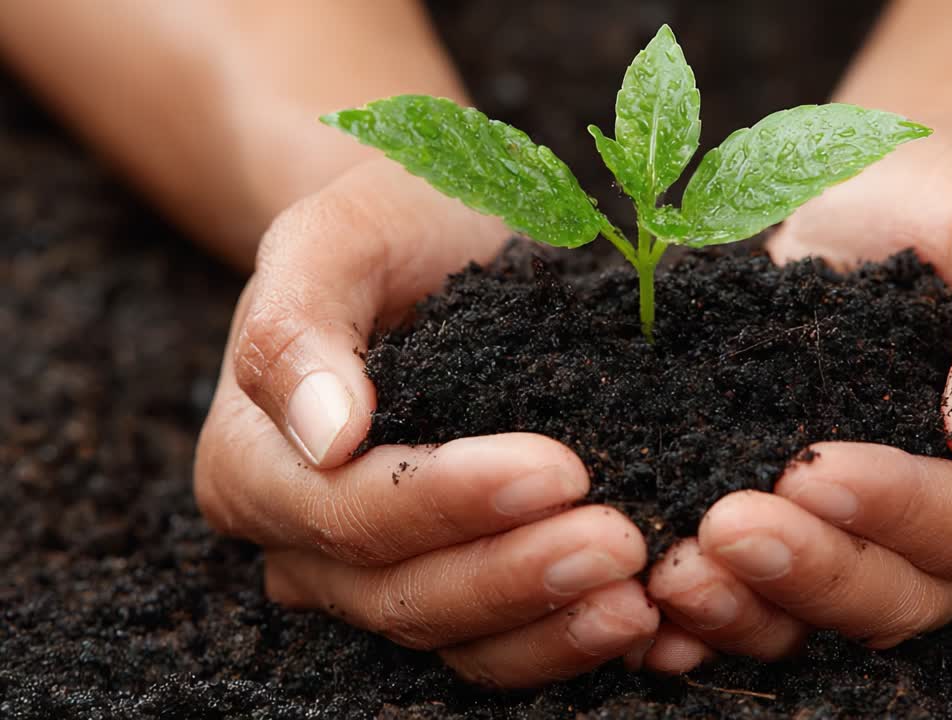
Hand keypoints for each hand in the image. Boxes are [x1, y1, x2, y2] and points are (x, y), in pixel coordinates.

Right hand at [194, 159, 655, 687]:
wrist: (436, 241)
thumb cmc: (387, 226)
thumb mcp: (336, 234)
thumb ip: (298, 324)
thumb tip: (325, 436)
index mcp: (255, 465)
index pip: (346, 509)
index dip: (448, 500)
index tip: (557, 469)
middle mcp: (305, 543)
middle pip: (402, 593)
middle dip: (515, 576)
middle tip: (620, 543)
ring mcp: (378, 577)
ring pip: (455, 637)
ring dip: (549, 627)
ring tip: (638, 599)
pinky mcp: (452, 587)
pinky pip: (501, 643)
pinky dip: (565, 641)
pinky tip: (637, 622)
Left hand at [640, 128, 951, 671]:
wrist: (872, 200)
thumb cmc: (950, 200)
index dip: (901, 509)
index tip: (812, 469)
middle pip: (904, 592)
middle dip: (812, 568)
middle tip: (724, 527)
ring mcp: (891, 546)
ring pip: (830, 615)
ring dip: (752, 606)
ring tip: (674, 572)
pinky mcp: (817, 539)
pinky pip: (772, 602)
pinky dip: (717, 610)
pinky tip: (652, 601)